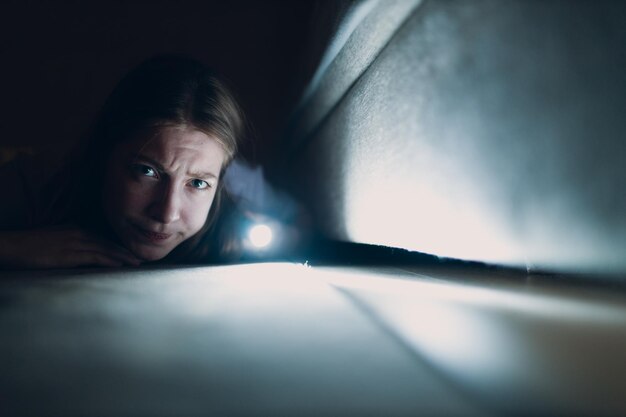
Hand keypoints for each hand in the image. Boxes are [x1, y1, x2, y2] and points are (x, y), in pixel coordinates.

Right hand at [0, 225, 142, 268]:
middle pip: (108, 243)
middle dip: (125, 251)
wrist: (12, 246)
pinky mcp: (69, 253)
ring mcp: (74, 242)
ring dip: (122, 256)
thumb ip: (71, 245)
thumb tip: (83, 255)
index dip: (118, 246)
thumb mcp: (55, 241)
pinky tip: (119, 265)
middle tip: (141, 258)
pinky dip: (109, 260)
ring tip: (136, 263)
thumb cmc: (31, 246)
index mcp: (76, 229)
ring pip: (105, 249)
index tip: (131, 252)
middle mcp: (78, 233)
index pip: (103, 238)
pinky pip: (94, 257)